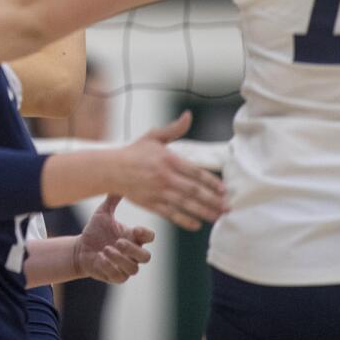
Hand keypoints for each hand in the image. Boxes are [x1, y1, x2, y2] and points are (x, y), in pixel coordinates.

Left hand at [73, 194, 154, 282]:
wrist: (80, 249)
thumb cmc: (96, 231)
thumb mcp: (103, 213)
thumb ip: (112, 199)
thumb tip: (118, 178)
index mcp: (133, 237)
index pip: (149, 237)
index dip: (146, 234)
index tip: (136, 229)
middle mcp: (132, 254)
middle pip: (146, 257)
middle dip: (134, 250)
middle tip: (118, 241)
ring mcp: (125, 267)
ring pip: (133, 269)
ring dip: (120, 259)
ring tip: (106, 248)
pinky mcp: (114, 277)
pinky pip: (118, 277)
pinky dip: (110, 267)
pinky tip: (100, 258)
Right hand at [113, 111, 226, 230]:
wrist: (111, 169)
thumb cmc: (134, 152)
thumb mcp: (154, 137)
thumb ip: (174, 129)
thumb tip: (188, 115)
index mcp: (169, 160)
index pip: (196, 173)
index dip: (212, 182)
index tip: (224, 190)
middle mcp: (166, 177)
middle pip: (195, 191)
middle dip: (213, 201)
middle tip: (228, 208)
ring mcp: (159, 192)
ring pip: (186, 204)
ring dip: (204, 212)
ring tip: (218, 217)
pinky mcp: (151, 204)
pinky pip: (171, 214)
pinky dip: (184, 220)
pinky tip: (196, 225)